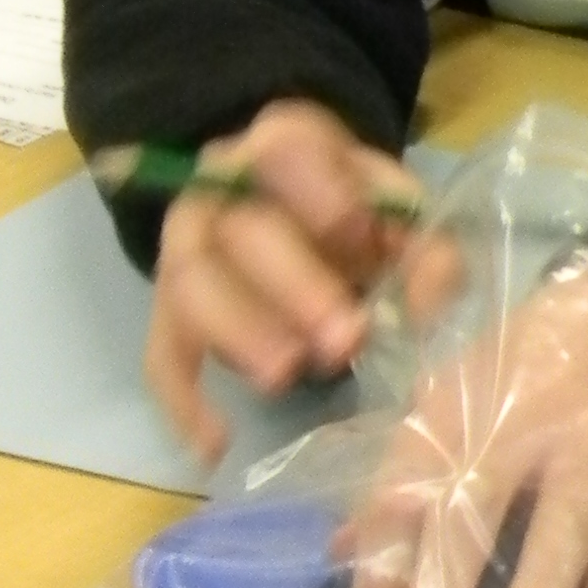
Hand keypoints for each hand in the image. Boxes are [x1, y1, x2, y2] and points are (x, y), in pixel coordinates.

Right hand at [144, 98, 422, 458]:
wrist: (285, 204)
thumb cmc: (351, 209)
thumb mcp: (397, 208)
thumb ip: (426, 247)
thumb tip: (427, 303)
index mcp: (283, 142)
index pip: (287, 151)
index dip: (323, 198)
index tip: (366, 243)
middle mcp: (219, 186)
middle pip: (241, 229)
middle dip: (294, 286)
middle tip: (345, 340)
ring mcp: (184, 245)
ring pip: (192, 284)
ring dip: (240, 334)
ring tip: (287, 379)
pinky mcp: (167, 307)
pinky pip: (161, 352)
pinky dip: (182, 402)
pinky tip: (216, 445)